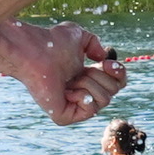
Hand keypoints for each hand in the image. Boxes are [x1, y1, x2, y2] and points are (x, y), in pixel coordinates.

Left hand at [0, 20, 127, 123]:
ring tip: (70, 78)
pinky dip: (82, 95)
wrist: (34, 49)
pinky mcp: (64, 118)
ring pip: (104, 100)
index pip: (116, 84)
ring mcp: (72, 108)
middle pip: (113, 91)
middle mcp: (81, 95)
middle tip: (81, 69)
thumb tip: (103, 57)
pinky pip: (90, 110)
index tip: (108, 62)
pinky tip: (66, 89)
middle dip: (100, 76)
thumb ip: (95, 44)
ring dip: (89, 82)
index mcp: (86, 79)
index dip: (118, 73)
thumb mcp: (81, 36)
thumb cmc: (52, 41)